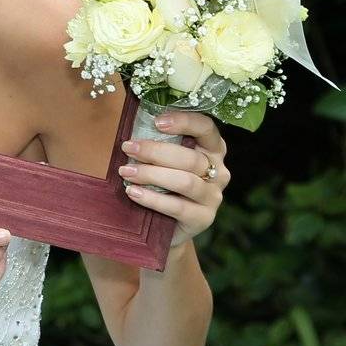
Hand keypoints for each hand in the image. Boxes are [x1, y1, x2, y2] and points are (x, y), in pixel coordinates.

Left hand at [119, 111, 229, 248]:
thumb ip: (156, 139)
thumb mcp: (162, 157)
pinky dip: (152, 198)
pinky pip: (178, 207)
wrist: (165, 223)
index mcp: (212, 148)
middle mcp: (219, 172)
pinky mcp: (204, 218)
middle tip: (127, 148)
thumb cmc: (161, 180)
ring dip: (151, 175)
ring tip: (125, 172)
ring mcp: (213, 197)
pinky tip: (133, 192)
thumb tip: (131, 121)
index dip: (184, 121)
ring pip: (185, 181)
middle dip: (155, 152)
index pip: (206, 128)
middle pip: (191, 158)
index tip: (157, 122)